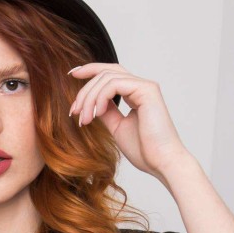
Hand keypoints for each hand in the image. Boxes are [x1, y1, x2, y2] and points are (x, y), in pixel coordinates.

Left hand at [67, 63, 190, 178]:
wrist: (161, 162)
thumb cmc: (144, 150)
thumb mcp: (118, 128)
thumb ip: (107, 113)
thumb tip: (92, 104)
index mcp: (135, 94)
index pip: (110, 74)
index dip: (90, 71)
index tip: (72, 75)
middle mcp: (141, 86)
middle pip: (105, 73)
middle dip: (85, 90)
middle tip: (74, 112)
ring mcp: (145, 86)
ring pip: (107, 77)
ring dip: (89, 97)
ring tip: (84, 119)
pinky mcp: (147, 90)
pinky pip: (115, 84)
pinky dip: (100, 97)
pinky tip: (96, 113)